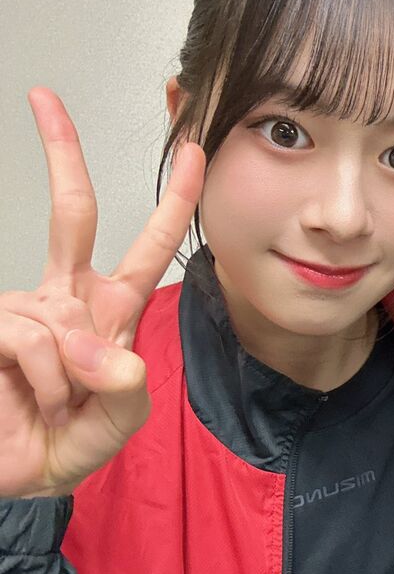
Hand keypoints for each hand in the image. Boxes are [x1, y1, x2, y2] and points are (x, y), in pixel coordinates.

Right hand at [0, 88, 204, 497]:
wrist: (11, 475)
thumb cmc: (63, 444)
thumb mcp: (116, 424)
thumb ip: (125, 390)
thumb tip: (102, 349)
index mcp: (106, 313)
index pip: (146, 251)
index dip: (173, 204)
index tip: (194, 154)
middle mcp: (64, 299)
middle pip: (70, 215)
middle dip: (61, 154)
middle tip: (45, 98)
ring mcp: (24, 309)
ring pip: (58, 321)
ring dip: (67, 381)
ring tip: (55, 408)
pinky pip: (33, 341)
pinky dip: (44, 384)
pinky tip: (28, 400)